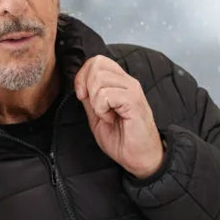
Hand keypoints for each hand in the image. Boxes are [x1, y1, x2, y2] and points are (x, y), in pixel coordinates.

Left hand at [74, 56, 163, 178]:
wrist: (140, 158)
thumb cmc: (123, 140)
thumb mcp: (97, 117)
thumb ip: (90, 99)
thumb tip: (80, 85)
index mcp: (119, 83)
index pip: (97, 61)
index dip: (82, 75)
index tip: (82, 96)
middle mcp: (127, 82)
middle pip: (97, 63)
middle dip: (87, 86)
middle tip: (95, 107)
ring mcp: (132, 90)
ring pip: (99, 78)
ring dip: (95, 101)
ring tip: (107, 115)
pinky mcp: (133, 100)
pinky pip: (106, 95)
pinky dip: (102, 109)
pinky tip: (111, 119)